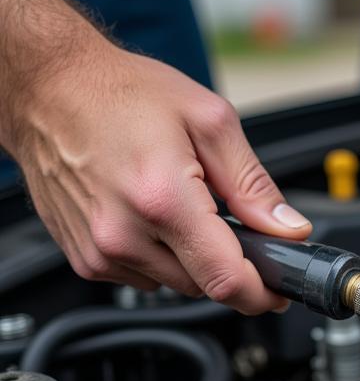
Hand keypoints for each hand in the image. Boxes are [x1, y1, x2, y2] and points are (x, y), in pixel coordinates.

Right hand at [0, 0, 311, 313]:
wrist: (49, 87)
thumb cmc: (122, 94)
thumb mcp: (210, 122)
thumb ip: (254, 185)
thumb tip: (288, 228)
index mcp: (162, 200)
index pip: (226, 279)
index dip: (262, 293)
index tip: (279, 290)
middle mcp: (124, 234)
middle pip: (204, 285)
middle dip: (228, 263)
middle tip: (227, 221)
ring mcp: (100, 250)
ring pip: (174, 284)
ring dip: (191, 258)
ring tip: (181, 204)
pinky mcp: (84, 258)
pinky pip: (142, 276)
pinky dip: (159, 255)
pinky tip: (150, 213)